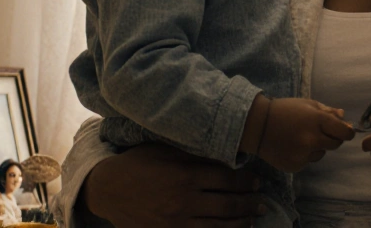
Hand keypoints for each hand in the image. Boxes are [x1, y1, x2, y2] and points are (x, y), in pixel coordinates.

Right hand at [80, 142, 263, 227]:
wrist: (108, 189)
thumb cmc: (139, 164)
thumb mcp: (166, 150)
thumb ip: (195, 155)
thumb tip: (226, 156)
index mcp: (186, 175)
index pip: (227, 179)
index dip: (246, 182)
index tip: (256, 182)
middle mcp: (184, 200)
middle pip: (228, 205)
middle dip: (249, 204)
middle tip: (262, 203)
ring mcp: (177, 222)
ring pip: (219, 226)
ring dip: (240, 223)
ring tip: (252, 219)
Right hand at [257, 98, 354, 171]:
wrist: (257, 126)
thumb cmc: (284, 110)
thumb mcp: (307, 104)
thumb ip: (327, 111)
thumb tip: (343, 118)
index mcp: (317, 121)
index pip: (345, 133)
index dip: (347, 132)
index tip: (344, 131)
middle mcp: (312, 140)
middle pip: (336, 144)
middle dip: (331, 138)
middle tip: (317, 131)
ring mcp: (303, 155)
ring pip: (321, 153)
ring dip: (316, 147)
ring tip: (299, 137)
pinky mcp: (295, 166)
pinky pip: (307, 161)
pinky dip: (303, 155)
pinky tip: (291, 146)